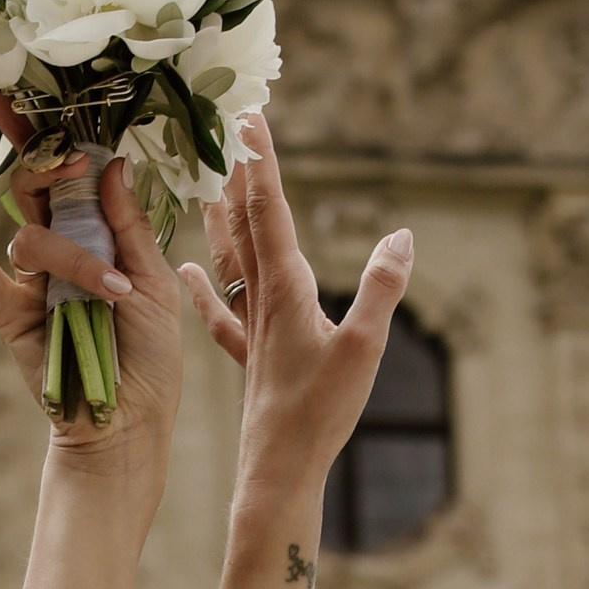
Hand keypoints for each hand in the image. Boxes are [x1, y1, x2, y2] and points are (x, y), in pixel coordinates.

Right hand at [0, 146, 185, 496]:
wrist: (129, 420)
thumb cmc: (151, 355)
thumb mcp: (156, 282)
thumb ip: (129, 226)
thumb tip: (110, 164)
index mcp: (98, 234)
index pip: (70, 174)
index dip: (53, 136)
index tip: (39, 97)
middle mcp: (61, 250)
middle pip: (37, 188)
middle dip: (49, 166)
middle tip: (70, 166)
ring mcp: (32, 282)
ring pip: (30, 236)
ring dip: (71, 257)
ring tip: (110, 294)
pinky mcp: (9, 316)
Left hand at [179, 117, 410, 505]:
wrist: (277, 472)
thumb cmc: (319, 415)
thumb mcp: (364, 349)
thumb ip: (382, 290)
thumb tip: (402, 236)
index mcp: (286, 290)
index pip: (270, 211)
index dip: (260, 163)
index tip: (247, 116)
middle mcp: (262, 301)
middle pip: (245, 223)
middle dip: (238, 172)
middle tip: (224, 125)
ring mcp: (252, 329)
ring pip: (230, 258)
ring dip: (220, 215)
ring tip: (203, 178)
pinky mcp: (251, 357)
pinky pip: (220, 311)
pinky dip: (203, 285)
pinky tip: (186, 270)